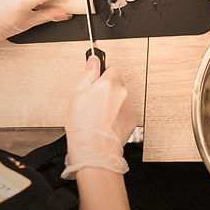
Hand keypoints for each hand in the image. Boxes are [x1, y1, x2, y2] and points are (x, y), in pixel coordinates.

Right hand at [62, 56, 134, 178]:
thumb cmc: (83, 125)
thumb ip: (88, 74)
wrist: (95, 149)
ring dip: (114, 103)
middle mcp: (123, 92)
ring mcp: (130, 106)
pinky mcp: (132, 119)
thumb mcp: (77, 94)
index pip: (113, 67)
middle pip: (118, 84)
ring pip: (122, 98)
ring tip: (99, 116)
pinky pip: (125, 111)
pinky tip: (106, 123)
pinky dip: (118, 115)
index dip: (104, 74)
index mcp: (109, 83)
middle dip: (108, 90)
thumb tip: (93, 60)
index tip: (98, 80)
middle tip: (94, 103)